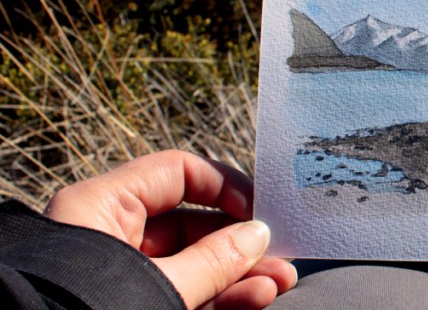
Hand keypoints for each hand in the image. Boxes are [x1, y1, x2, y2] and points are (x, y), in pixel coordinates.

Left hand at [44, 150, 295, 308]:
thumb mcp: (156, 285)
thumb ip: (212, 261)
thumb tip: (257, 236)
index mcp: (102, 206)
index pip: (176, 173)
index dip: (224, 185)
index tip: (260, 209)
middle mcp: (112, 234)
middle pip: (192, 223)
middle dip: (241, 240)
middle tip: (280, 252)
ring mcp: (122, 274)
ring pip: (193, 263)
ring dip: (239, 273)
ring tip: (279, 282)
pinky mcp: (132, 303)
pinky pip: (184, 291)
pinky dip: (220, 296)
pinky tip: (254, 298)